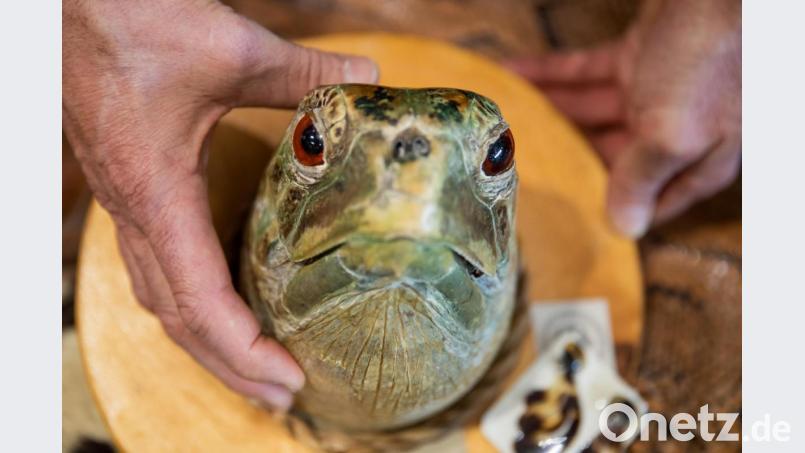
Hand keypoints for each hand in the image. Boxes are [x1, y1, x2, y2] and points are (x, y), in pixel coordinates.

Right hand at [63, 0, 376, 408]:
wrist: (70, 1)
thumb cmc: (132, 22)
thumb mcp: (233, 50)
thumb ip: (304, 72)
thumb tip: (368, 78)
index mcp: (156, 194)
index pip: (199, 299)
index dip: (244, 348)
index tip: (289, 378)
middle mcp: (135, 212)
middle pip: (177, 317)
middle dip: (229, 365)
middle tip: (282, 395)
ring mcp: (126, 203)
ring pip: (159, 297)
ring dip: (205, 340)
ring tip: (253, 366)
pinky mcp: (130, 186)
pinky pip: (153, 265)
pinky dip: (188, 300)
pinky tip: (217, 302)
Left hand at [508, 0, 740, 235]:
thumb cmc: (711, 62)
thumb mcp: (676, 133)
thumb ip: (645, 177)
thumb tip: (624, 227)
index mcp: (696, 158)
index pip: (650, 200)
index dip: (612, 209)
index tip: (564, 220)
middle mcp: (676, 129)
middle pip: (611, 155)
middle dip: (568, 159)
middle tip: (517, 167)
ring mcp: (656, 90)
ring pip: (590, 110)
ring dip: (549, 113)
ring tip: (504, 123)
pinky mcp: (638, 55)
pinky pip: (585, 70)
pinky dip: (549, 74)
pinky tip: (514, 77)